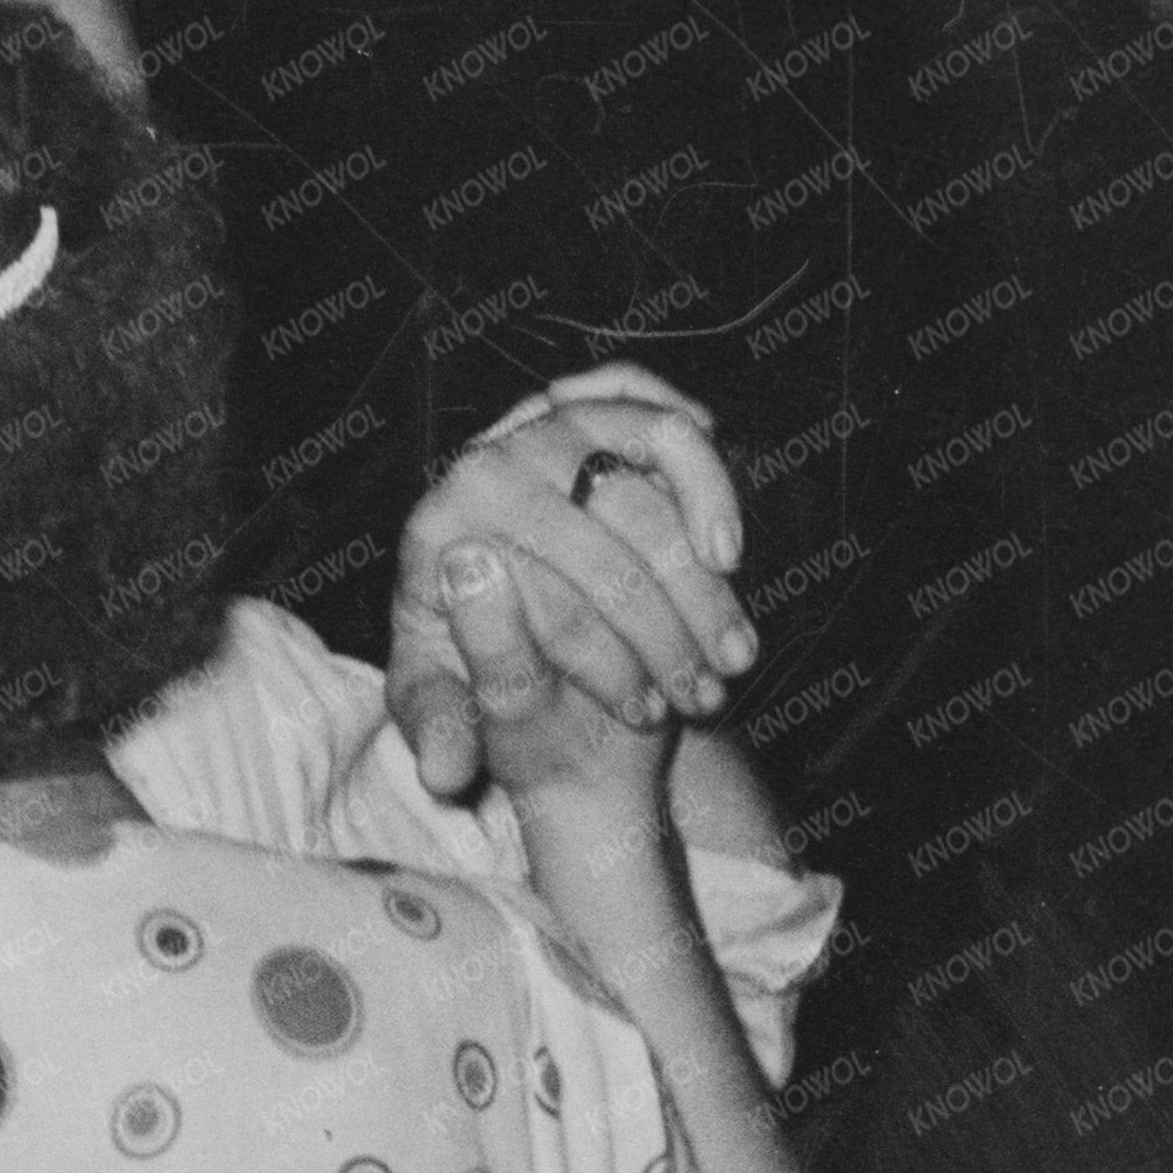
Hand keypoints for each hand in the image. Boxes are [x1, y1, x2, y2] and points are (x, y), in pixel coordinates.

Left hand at [387, 366, 755, 796]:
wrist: (505, 577)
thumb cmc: (462, 645)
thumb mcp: (439, 699)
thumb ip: (437, 735)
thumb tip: (440, 769)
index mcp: (441, 527)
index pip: (546, 600)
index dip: (605, 666)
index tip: (647, 717)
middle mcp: (493, 459)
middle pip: (605, 552)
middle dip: (667, 638)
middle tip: (705, 699)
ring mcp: (550, 424)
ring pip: (647, 495)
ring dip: (702, 585)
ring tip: (734, 653)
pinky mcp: (607, 403)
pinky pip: (668, 428)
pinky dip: (708, 483)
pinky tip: (728, 552)